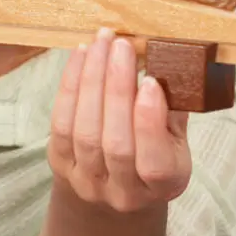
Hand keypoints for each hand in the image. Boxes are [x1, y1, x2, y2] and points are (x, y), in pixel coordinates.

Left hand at [47, 28, 190, 212]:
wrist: (114, 185)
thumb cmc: (153, 153)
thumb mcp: (175, 140)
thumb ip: (172, 110)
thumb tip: (168, 63)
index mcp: (163, 186)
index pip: (155, 164)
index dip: (149, 122)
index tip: (150, 82)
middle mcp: (124, 192)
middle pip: (116, 143)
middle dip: (117, 88)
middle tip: (122, 46)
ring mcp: (88, 182)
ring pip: (85, 131)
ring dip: (91, 79)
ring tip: (102, 42)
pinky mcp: (61, 166)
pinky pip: (60, 123)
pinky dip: (70, 85)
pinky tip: (82, 55)